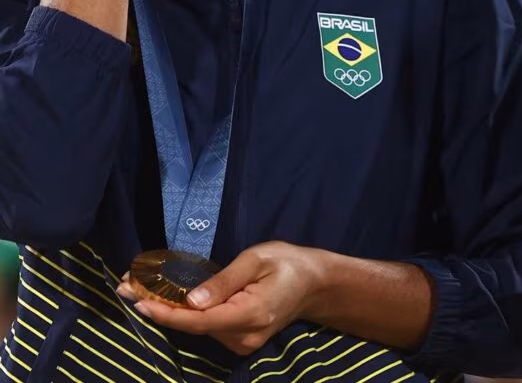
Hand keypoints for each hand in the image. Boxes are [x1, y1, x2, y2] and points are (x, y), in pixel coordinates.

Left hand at [117, 242, 323, 355]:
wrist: (314, 283)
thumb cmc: (287, 263)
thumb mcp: (257, 259)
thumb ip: (225, 280)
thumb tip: (191, 302)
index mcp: (250, 315)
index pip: (200, 320)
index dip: (166, 314)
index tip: (138, 302)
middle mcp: (243, 337)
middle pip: (193, 327)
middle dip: (158, 308)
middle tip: (125, 287)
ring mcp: (241, 344)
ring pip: (197, 329)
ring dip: (168, 311)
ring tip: (140, 288)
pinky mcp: (238, 342)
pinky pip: (207, 328)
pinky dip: (186, 315)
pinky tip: (168, 299)